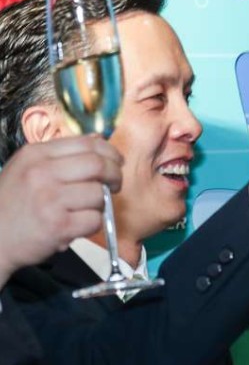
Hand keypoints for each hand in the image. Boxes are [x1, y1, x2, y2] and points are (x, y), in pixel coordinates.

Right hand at [0, 137, 122, 284]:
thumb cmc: (14, 205)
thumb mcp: (27, 169)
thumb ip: (62, 155)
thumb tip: (99, 139)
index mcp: (36, 154)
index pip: (87, 143)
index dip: (110, 153)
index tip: (117, 162)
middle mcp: (41, 173)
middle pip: (98, 165)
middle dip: (115, 176)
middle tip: (114, 186)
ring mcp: (49, 199)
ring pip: (99, 194)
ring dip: (101, 204)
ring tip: (85, 210)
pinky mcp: (58, 225)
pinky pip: (95, 219)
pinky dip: (92, 225)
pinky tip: (77, 226)